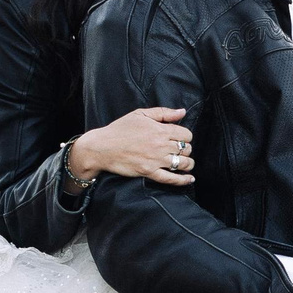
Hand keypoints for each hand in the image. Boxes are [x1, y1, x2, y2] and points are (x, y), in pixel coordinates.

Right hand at [71, 106, 194, 185]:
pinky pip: (171, 178)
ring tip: (186, 163)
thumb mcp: (140, 114)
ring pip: (182, 163)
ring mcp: (155, 160)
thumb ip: (163, 113)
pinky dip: (183, 180)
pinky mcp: (148, 172)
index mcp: (160, 130)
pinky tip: (190, 179)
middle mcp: (160, 145)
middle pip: (186, 149)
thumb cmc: (119, 129)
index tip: (180, 138)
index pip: (186, 135)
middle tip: (180, 150)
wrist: (102, 147)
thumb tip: (182, 112)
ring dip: (188, 163)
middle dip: (186, 149)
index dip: (186, 136)